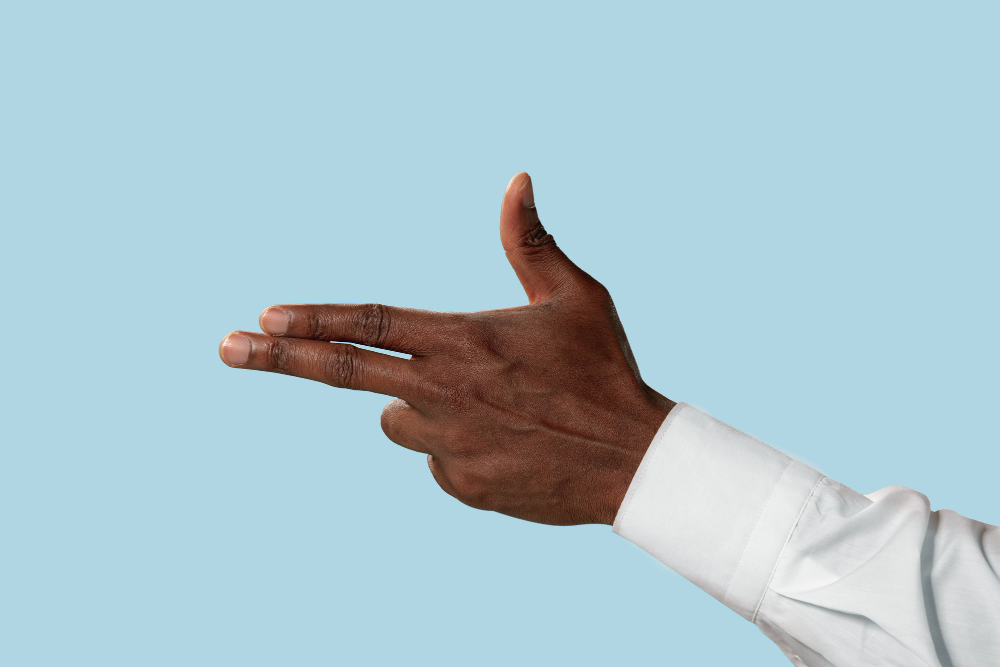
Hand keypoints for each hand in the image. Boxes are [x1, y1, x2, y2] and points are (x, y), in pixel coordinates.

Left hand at [219, 173, 674, 524]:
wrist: (635, 463)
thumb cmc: (605, 370)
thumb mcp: (575, 296)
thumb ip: (530, 241)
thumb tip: (517, 177)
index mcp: (464, 340)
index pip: (370, 323)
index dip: (313, 316)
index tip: (264, 314)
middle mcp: (444, 393)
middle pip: (343, 373)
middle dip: (276, 358)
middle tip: (224, 348)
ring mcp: (448, 446)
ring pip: (398, 420)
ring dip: (421, 407)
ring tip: (493, 406)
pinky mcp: (462, 487)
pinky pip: (436, 460)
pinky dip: (455, 447)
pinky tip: (508, 442)